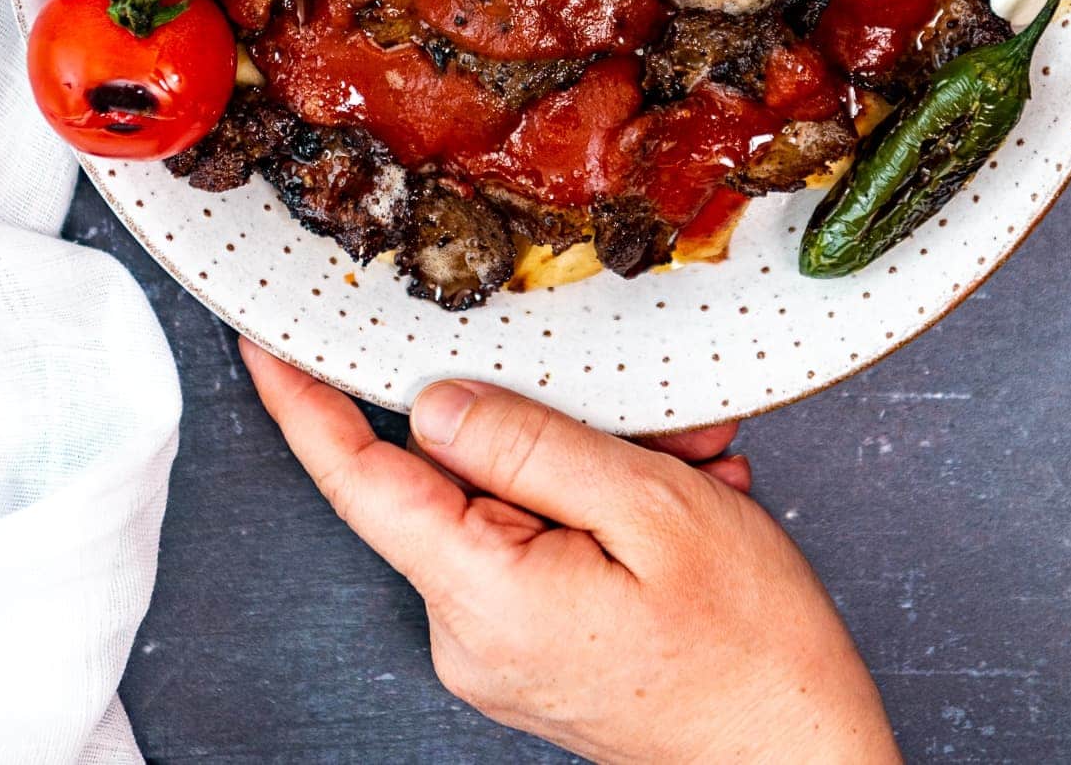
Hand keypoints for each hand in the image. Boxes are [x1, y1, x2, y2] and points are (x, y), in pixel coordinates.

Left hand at [241, 342, 898, 764]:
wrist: (803, 755)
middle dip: (552, 424)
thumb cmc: (750, 650)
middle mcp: (471, 633)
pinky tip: (678, 505)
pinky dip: (604, 507)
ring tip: (691, 472)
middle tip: (653, 420)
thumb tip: (436, 406)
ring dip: (600, 467)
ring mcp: (498, 647)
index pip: (362, 483)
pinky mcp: (529, 647)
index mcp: (486, 596)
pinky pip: (540, 541)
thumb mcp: (652, 510)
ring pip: (514, 502)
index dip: (305, 406)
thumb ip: (533, 447)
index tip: (267, 346)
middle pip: (461, 477)